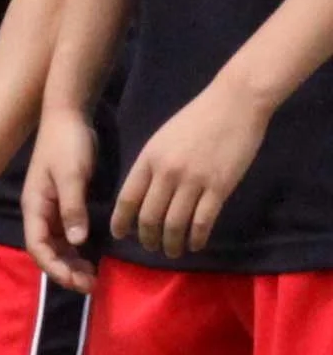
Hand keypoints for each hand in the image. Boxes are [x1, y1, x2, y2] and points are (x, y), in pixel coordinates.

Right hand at [23, 106, 98, 293]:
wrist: (69, 116)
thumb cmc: (67, 144)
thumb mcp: (72, 175)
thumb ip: (73, 208)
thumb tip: (76, 242)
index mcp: (35, 207)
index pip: (38, 246)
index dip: (54, 267)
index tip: (76, 280)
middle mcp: (40, 212)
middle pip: (46, 251)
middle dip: (65, 271)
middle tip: (91, 285)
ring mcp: (51, 208)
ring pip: (57, 245)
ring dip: (71, 263)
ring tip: (93, 277)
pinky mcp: (64, 203)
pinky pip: (66, 234)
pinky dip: (76, 249)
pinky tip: (92, 256)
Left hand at [111, 78, 269, 258]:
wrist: (234, 103)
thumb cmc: (196, 119)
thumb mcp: (162, 139)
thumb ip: (151, 166)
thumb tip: (142, 195)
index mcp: (149, 159)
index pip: (128, 199)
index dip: (122, 221)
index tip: (120, 235)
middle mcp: (167, 173)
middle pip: (149, 217)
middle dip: (147, 238)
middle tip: (150, 248)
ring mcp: (193, 181)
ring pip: (175, 224)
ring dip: (171, 243)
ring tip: (172, 251)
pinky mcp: (219, 187)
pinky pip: (203, 221)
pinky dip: (197, 238)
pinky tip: (196, 244)